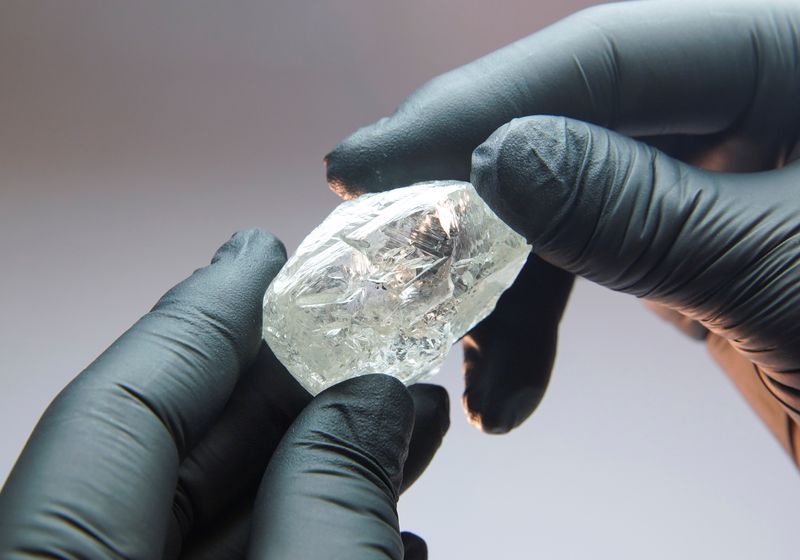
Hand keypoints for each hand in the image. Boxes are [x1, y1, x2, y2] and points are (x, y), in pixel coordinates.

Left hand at [0, 229, 449, 558]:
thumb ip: (331, 499)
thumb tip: (374, 399)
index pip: (118, 404)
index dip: (202, 315)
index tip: (263, 250)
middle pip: (171, 453)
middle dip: (284, 388)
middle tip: (364, 335)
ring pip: (217, 511)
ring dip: (320, 461)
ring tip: (409, 415)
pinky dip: (311, 532)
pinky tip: (389, 522)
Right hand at [324, 0, 799, 461]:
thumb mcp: (781, 275)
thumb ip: (636, 211)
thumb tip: (493, 160)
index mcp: (791, 50)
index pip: (603, 57)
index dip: (471, 110)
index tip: (362, 164)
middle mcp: (744, 93)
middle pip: (567, 123)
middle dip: (472, 203)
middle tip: (384, 259)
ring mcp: (710, 166)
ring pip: (563, 199)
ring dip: (503, 293)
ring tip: (472, 374)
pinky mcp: (686, 232)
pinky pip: (585, 252)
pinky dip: (538, 318)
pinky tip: (508, 382)